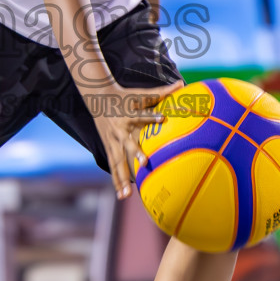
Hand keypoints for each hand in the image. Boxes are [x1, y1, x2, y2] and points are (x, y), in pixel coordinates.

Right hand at [91, 79, 183, 199]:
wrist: (98, 98)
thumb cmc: (125, 96)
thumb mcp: (140, 93)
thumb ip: (161, 92)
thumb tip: (181, 84)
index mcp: (129, 114)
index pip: (142, 114)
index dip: (151, 116)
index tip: (163, 118)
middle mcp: (120, 129)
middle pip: (127, 142)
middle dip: (135, 152)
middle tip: (145, 162)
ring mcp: (112, 140)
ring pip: (117, 161)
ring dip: (122, 178)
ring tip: (126, 196)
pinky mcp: (108, 147)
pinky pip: (113, 166)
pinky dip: (117, 180)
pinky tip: (121, 195)